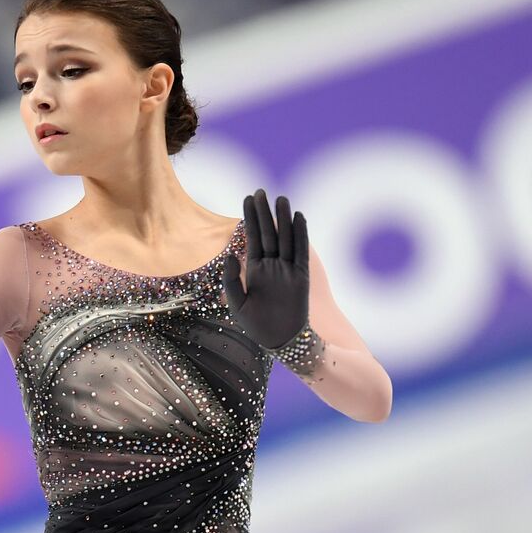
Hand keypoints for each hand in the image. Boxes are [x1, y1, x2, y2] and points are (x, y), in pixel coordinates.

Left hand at [224, 188, 308, 350]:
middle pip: (269, 233)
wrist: (281, 342)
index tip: (248, 197)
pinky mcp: (301, 277)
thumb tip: (230, 254)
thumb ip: (231, 280)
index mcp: (255, 270)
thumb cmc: (257, 326)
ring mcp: (287, 270)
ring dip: (283, 218)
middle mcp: (271, 266)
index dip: (251, 218)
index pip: (253, 237)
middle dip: (264, 212)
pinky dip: (300, 234)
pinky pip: (300, 251)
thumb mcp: (237, 304)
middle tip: (261, 190)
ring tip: (281, 198)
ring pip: (286, 238)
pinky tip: (298, 217)